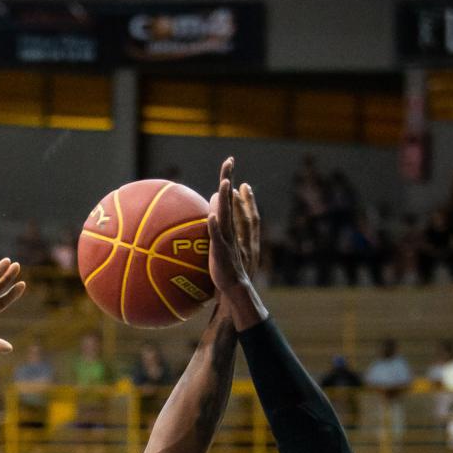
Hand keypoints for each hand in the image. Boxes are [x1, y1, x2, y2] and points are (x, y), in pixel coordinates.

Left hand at [206, 157, 260, 295]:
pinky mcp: (222, 253)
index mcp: (238, 231)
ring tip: (224, 183)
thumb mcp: (224, 250)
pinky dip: (215, 227)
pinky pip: (218, 238)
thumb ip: (220, 232)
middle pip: (234, 202)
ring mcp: (230, 241)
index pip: (240, 206)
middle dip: (230, 181)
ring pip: (228, 216)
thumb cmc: (227, 271)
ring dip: (226, 199)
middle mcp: (236, 232)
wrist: (235, 291)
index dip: (240, 191)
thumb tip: (213, 216)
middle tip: (229, 161)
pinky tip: (211, 216)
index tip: (240, 178)